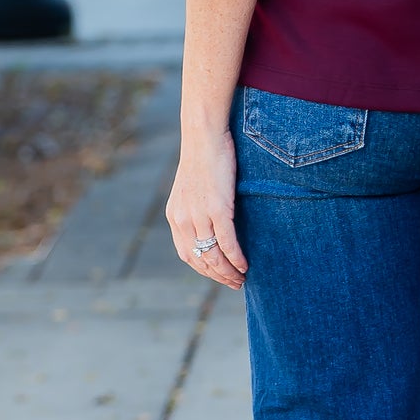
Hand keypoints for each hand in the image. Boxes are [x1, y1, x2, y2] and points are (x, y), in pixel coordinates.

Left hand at [167, 129, 248, 288]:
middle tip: (235, 283)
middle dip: (218, 276)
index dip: (204, 269)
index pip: (187, 254)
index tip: (219, 276)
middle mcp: (183, 220)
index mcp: (175, 216)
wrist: (204, 135)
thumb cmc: (204, 156)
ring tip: (242, 278)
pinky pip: (227, 243)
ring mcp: (199, 215)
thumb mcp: (192, 186)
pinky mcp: (217, 208)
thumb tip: (211, 220)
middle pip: (200, 260)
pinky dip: (236, 258)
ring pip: (214, 256)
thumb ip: (197, 206)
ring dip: (228, 272)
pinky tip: (245, 265)